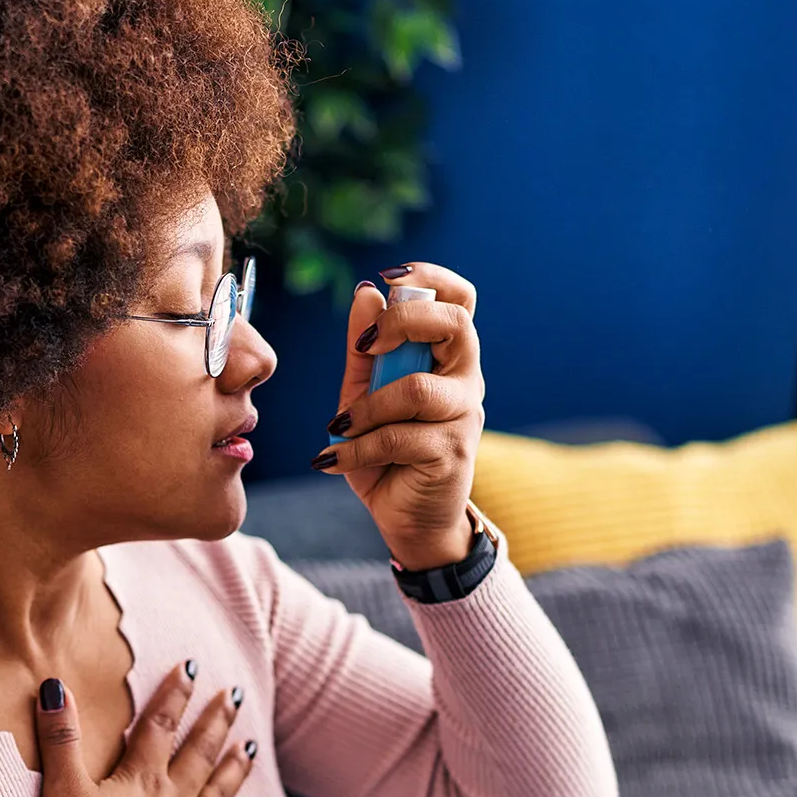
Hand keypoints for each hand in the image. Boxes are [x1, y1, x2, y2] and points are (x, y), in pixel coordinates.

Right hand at [33, 662, 267, 796]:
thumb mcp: (64, 793)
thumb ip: (60, 740)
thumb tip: (54, 686)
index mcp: (141, 781)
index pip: (159, 726)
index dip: (173, 694)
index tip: (190, 666)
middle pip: (198, 754)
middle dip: (215, 722)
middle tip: (234, 695)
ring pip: (217, 794)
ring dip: (234, 768)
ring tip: (251, 747)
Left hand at [314, 261, 484, 570]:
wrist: (407, 518)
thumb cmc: (386, 452)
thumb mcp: (363, 394)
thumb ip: (364, 349)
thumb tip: (365, 292)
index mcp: (446, 356)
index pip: (460, 299)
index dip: (430, 278)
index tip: (388, 281)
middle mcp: (464, 379)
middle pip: (456, 323)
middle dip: (404, 322)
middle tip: (367, 347)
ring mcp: (463, 416)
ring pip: (418, 390)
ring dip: (367, 407)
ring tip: (339, 426)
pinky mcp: (452, 453)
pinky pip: (398, 438)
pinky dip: (356, 448)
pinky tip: (332, 459)